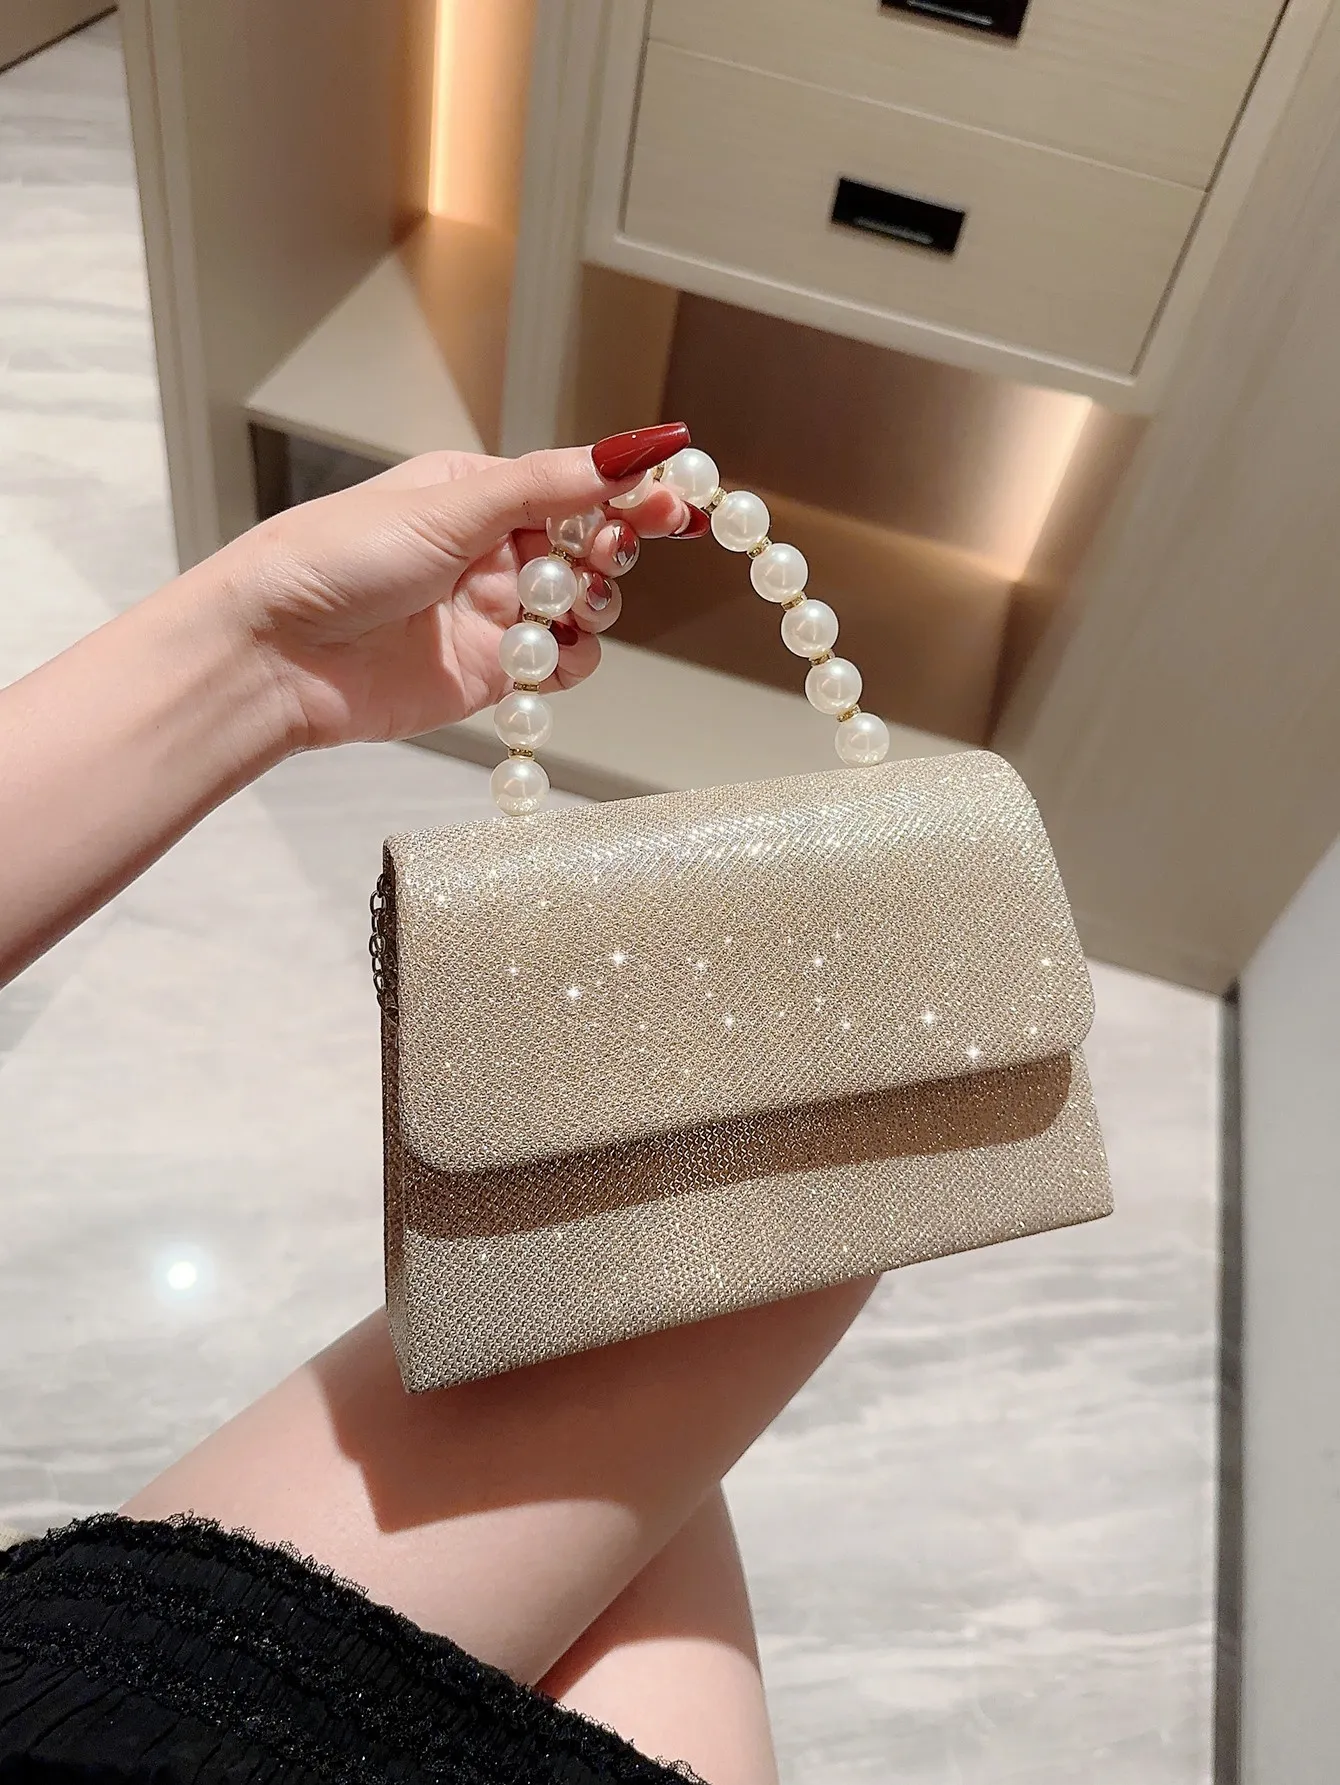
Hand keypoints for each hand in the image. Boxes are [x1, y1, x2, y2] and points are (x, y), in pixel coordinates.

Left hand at [218, 430, 703, 750]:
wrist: (277, 653)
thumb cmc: (335, 560)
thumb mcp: (451, 504)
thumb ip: (549, 484)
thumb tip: (633, 448)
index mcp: (477, 493)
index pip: (575, 485)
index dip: (627, 491)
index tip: (674, 496)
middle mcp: (491, 551)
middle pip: (590, 546)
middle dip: (614, 547)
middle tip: (613, 551)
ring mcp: (493, 615)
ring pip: (584, 608)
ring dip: (594, 606)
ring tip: (569, 605)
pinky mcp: (489, 674)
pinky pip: (560, 665)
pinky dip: (571, 660)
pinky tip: (554, 653)